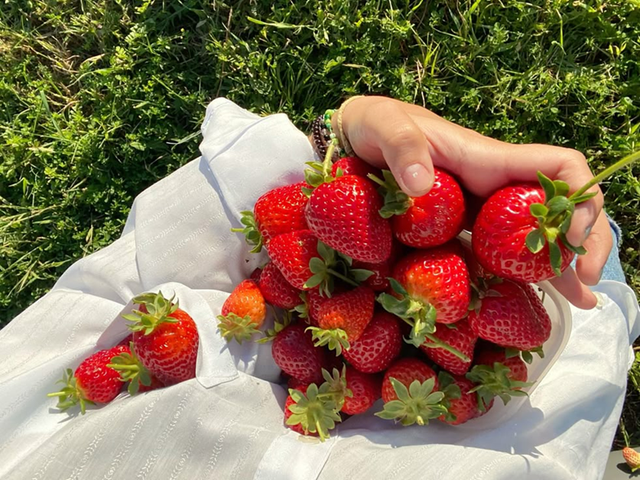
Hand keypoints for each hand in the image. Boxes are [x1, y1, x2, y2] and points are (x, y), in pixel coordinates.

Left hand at [334, 96, 610, 308]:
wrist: (357, 138)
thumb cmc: (374, 124)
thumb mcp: (383, 126)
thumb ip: (402, 147)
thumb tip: (422, 184)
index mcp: (487, 160)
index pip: (558, 166)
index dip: (579, 196)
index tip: (570, 234)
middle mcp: (493, 188)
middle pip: (559, 209)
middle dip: (581, 242)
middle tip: (584, 285)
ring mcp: (479, 212)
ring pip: (535, 237)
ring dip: (560, 267)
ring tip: (579, 303)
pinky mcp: (460, 231)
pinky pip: (498, 254)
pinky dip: (517, 277)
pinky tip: (530, 304)